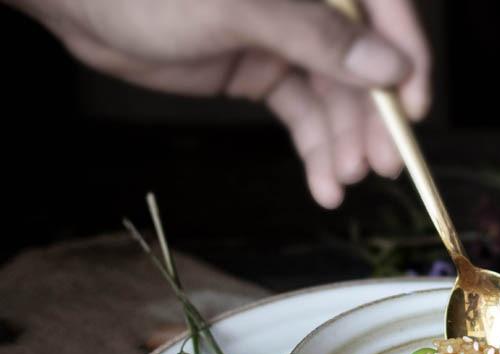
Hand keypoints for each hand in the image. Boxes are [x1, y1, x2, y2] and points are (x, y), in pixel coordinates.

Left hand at [9, 0, 429, 207]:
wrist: (78, 2)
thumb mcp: (241, 7)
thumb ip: (319, 36)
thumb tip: (389, 69)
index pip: (384, 6)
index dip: (407, 59)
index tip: (414, 111)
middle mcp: (311, 2)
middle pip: (363, 63)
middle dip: (371, 119)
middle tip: (377, 168)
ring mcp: (288, 37)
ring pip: (334, 97)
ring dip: (343, 143)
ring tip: (342, 182)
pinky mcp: (265, 70)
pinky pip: (304, 113)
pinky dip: (315, 149)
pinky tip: (323, 183)